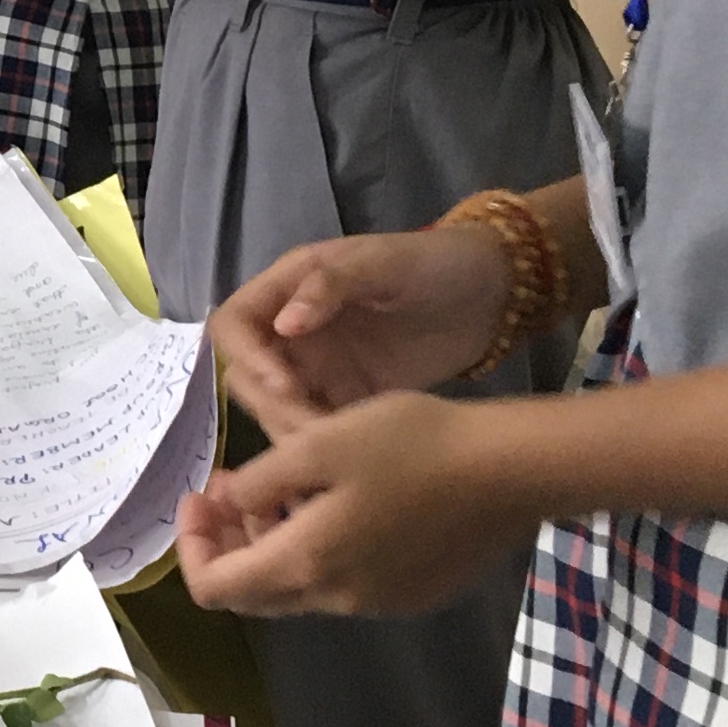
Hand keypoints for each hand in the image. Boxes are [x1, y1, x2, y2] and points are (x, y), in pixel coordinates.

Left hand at [174, 391, 541, 615]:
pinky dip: (320, 549)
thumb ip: (259, 481)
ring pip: (298, 586)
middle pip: (253, 592)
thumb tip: (225, 503)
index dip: (190, 544)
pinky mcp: (411, 594)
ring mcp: (376, 603)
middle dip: (228, 542)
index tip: (200, 493)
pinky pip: (342, 582)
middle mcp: (335, 598)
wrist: (510, 471)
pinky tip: (340, 503)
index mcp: (304, 562)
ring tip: (283, 486)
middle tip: (231, 486)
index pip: (214, 588)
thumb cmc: (410, 445)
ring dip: (273, 542)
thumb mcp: (317, 442)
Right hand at [206, 222, 507, 434]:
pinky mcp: (346, 400)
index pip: (234, 326)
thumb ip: (330, 285)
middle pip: (247, 377)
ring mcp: (318, 369)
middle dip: (271, 406)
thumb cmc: (435, 264)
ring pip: (275, 411)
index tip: (284, 385)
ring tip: (334, 451)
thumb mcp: (384, 263)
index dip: (246, 357)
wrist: (493, 295)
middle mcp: (292, 333)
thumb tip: (282, 325)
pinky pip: (315, 430)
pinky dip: (321, 447)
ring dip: (293, 432)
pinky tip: (346, 463)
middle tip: (314, 429)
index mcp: (289, 289)